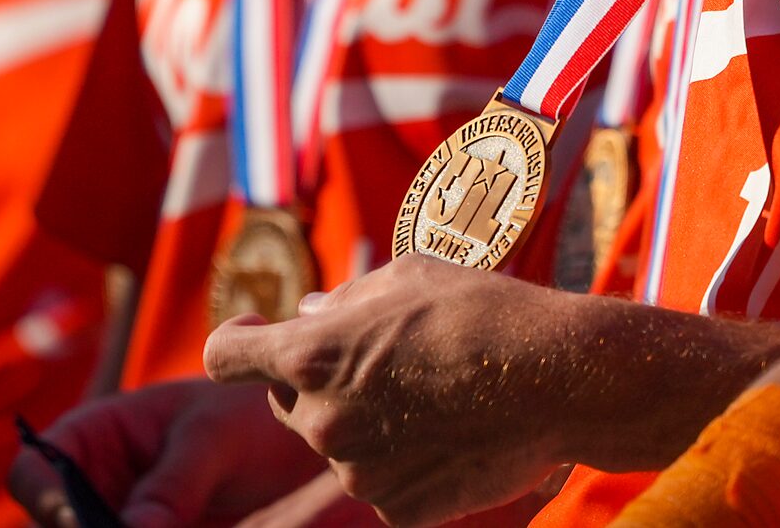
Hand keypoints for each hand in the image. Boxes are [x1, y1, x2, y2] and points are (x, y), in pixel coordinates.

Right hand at [7, 379, 318, 527]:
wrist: (295, 444)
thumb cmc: (249, 415)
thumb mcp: (215, 439)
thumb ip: (176, 482)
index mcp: (94, 433)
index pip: (33, 471)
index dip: (45, 501)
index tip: (86, 524)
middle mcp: (96, 482)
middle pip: (57, 523)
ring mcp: (121, 518)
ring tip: (179, 526)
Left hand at [202, 255, 572, 527]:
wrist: (553, 380)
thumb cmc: (481, 312)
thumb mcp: (407, 275)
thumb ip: (345, 299)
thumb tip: (310, 314)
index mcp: (312, 355)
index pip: (226, 357)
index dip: (237, 343)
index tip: (254, 335)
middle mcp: (321, 421)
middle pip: (287, 403)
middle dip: (316, 382)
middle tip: (381, 361)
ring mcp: (357, 472)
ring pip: (340, 444)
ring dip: (367, 421)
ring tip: (433, 395)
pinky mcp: (396, 509)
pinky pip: (382, 481)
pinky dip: (404, 461)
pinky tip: (450, 433)